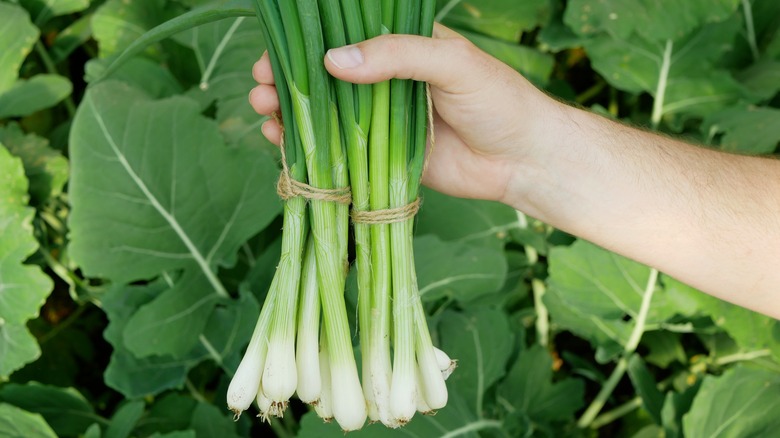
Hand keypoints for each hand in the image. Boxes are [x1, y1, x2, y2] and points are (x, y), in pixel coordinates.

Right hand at [249, 24, 555, 203]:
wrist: (523, 160)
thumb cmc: (498, 100)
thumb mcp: (451, 63)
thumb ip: (396, 56)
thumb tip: (332, 60)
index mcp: (402, 48)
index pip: (343, 37)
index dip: (305, 45)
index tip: (274, 56)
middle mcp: (386, 82)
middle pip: (325, 78)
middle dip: (288, 81)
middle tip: (260, 87)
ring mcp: (381, 122)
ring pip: (326, 115)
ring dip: (291, 113)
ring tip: (264, 112)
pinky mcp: (383, 158)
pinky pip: (339, 152)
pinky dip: (310, 149)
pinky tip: (284, 143)